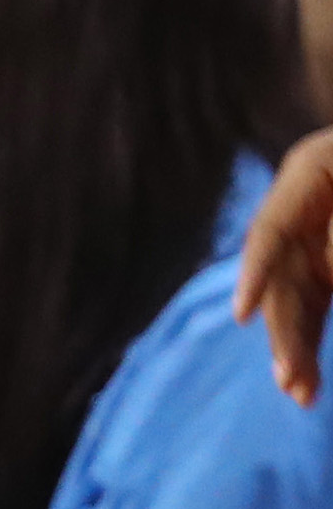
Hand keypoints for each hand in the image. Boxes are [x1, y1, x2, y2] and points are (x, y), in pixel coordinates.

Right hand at [240, 125, 332, 404]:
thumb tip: (331, 268)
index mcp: (311, 171)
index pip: (272, 228)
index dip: (256, 272)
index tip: (242, 315)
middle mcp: (306, 207)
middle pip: (284, 272)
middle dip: (286, 329)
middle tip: (291, 381)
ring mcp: (321, 236)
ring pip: (300, 296)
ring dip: (298, 345)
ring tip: (299, 394)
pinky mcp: (332, 265)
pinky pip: (320, 303)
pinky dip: (314, 340)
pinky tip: (309, 379)